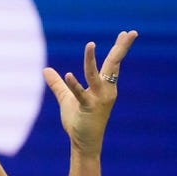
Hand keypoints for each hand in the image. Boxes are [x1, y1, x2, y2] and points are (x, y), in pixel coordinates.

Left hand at [43, 30, 137, 155]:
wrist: (84, 143)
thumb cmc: (79, 121)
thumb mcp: (66, 99)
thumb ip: (58, 84)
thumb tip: (45, 69)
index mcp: (105, 87)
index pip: (113, 63)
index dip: (119, 48)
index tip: (127, 33)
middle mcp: (106, 90)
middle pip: (114, 65)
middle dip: (122, 48)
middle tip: (131, 32)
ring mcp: (98, 99)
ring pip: (96, 76)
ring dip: (91, 60)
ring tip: (90, 45)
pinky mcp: (87, 108)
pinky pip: (81, 95)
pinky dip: (74, 85)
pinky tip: (68, 74)